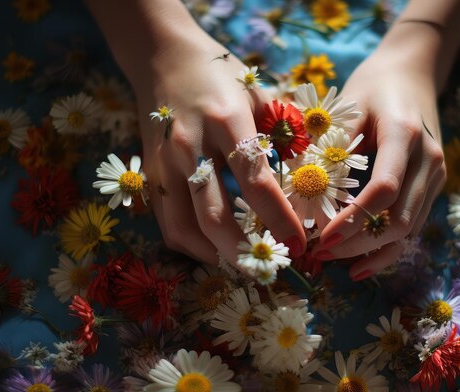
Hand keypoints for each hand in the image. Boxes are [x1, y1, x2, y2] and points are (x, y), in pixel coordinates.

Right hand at [130, 27, 305, 265]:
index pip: (257, 183)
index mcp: (227, 121)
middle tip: (270, 267)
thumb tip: (309, 177)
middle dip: (244, 251)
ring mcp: (164, 162)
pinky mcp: (149, 173)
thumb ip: (283, 134)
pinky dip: (191, 244)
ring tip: (242, 264)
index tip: (301, 245)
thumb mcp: (258, 93)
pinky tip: (213, 248)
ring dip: (214, 255)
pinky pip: (167, 221)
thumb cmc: (219, 73)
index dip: (280, 220)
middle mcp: (191, 146)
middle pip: (213, 216)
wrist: (162, 56)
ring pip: (183, 227)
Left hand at [312, 24, 445, 279]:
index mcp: (404, 133)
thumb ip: (333, 146)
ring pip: (408, 231)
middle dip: (358, 244)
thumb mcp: (348, 105)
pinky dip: (386, 248)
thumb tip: (306, 195)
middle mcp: (429, 159)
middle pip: (398, 219)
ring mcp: (436, 175)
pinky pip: (412, 226)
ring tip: (334, 262)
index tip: (321, 238)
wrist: (413, 72)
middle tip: (319, 253)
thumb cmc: (373, 86)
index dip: (353, 219)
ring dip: (371, 252)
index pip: (384, 189)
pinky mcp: (433, 186)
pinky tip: (360, 265)